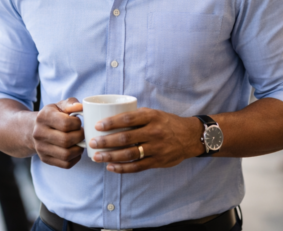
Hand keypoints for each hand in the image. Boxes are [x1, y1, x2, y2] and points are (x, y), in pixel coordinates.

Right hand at [31, 98, 84, 168]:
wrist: (34, 129)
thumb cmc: (52, 116)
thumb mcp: (59, 105)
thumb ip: (71, 103)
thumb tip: (81, 107)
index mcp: (43, 116)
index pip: (65, 123)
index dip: (77, 123)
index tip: (78, 122)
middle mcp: (39, 133)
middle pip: (66, 140)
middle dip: (79, 137)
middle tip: (82, 133)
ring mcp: (40, 148)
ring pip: (66, 154)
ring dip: (79, 149)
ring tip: (80, 142)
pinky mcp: (45, 159)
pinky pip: (65, 164)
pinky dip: (75, 158)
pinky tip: (75, 150)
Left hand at [87, 108, 203, 173]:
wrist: (189, 136)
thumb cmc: (166, 123)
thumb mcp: (154, 113)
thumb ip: (136, 116)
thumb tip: (111, 117)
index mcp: (151, 117)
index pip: (128, 119)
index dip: (111, 122)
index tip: (97, 125)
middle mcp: (154, 132)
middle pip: (125, 138)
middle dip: (106, 141)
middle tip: (92, 142)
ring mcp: (156, 148)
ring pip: (129, 154)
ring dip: (110, 156)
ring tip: (97, 157)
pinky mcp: (157, 161)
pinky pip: (137, 167)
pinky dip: (122, 168)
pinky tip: (110, 167)